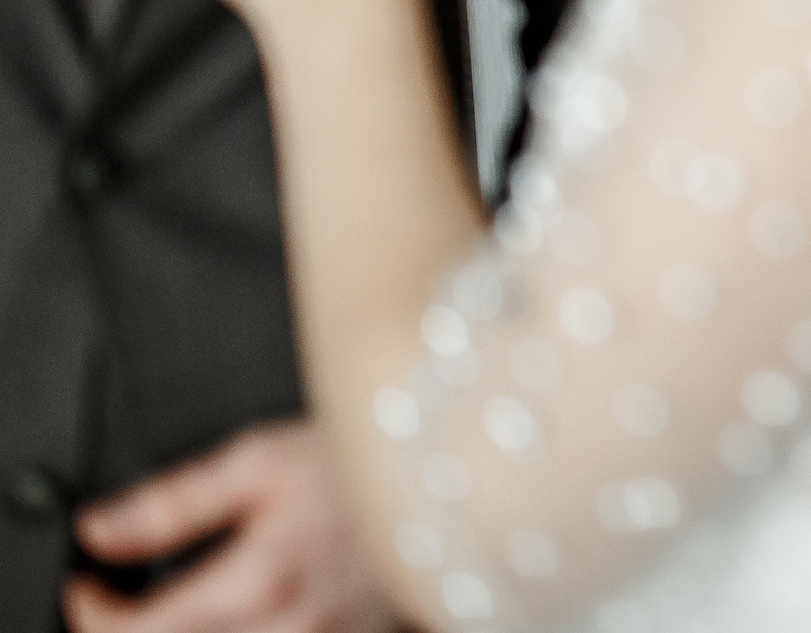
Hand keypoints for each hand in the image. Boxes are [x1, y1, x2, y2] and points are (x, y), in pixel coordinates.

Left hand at [65, 420, 395, 632]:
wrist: (462, 466)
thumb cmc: (369, 454)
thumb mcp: (261, 459)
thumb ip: (173, 503)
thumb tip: (100, 531)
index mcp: (259, 582)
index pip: (135, 632)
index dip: (95, 612)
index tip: (89, 587)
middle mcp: (291, 631)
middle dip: (138, 630)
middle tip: (130, 600)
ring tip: (195, 606)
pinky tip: (257, 609)